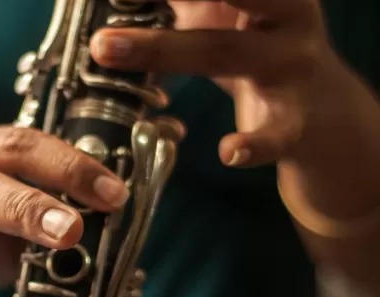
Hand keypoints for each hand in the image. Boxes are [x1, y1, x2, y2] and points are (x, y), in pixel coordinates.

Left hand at [91, 0, 334, 166]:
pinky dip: (252, 144)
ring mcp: (290, 65)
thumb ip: (187, 4)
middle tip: (108, 1)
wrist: (323, 111)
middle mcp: (283, 15)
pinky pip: (275, 134)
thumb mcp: (226, 20)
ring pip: (226, 51)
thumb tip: (123, 1)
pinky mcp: (297, 120)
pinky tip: (228, 151)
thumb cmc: (261, 56)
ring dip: (162, 48)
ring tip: (106, 49)